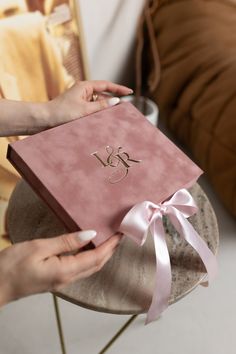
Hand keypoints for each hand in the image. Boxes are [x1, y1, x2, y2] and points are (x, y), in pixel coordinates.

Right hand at [0, 230, 120, 305]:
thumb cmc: (12, 266)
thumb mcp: (39, 248)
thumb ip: (66, 241)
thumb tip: (91, 233)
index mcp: (66, 271)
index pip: (96, 257)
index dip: (110, 245)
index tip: (121, 233)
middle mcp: (68, 279)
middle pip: (96, 265)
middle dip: (110, 250)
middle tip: (119, 235)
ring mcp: (62, 281)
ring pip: (89, 268)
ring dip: (102, 255)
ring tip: (108, 239)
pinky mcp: (55, 279)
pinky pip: (79, 269)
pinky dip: (89, 257)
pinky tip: (88, 248)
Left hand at [46, 80, 132, 127]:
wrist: (44, 120)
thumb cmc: (62, 113)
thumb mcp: (84, 110)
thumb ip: (102, 106)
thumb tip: (116, 101)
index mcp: (85, 87)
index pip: (106, 85)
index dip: (119, 89)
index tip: (129, 92)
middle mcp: (83, 92)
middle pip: (103, 95)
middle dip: (114, 101)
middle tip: (125, 108)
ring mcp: (80, 101)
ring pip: (98, 104)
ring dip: (105, 110)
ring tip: (115, 117)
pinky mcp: (77, 110)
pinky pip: (92, 110)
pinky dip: (98, 115)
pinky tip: (103, 121)